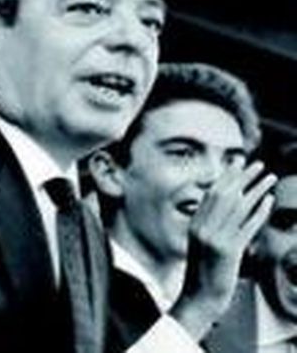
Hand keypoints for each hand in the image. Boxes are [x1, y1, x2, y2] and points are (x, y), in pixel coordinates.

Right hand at [169, 160, 275, 339]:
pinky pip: (247, 225)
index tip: (239, 164)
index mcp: (195, 225)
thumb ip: (210, 227)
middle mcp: (203, 228)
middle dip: (243, 177)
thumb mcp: (201, 246)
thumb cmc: (203, 275)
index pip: (212, 194)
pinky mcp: (229, 250)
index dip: (227, 177)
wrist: (199, 299)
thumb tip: (228, 209)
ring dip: (256, 189)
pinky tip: (269, 201)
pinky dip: (260, 211)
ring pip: (238, 207)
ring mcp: (215, 239)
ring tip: (269, 178)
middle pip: (225, 195)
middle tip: (258, 165)